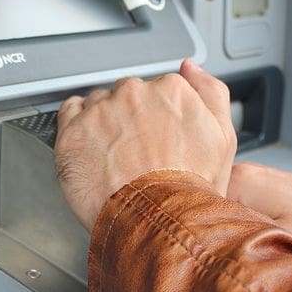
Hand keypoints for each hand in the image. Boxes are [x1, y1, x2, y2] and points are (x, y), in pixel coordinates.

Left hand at [55, 59, 236, 231]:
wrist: (156, 222)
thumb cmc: (190, 189)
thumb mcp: (222, 137)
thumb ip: (210, 92)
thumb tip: (191, 68)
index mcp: (171, 89)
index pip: (157, 90)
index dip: (156, 116)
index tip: (155, 135)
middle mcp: (134, 92)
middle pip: (126, 95)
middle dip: (129, 118)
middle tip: (135, 151)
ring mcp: (101, 109)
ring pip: (98, 103)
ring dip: (102, 123)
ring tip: (112, 156)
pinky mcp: (73, 128)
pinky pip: (69, 113)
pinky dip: (76, 126)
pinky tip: (89, 148)